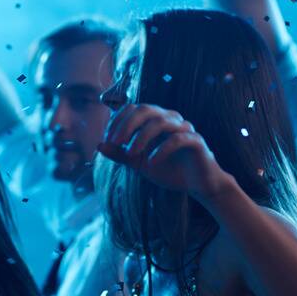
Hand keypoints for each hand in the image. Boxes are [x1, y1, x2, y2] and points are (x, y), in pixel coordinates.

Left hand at [98, 103, 230, 199]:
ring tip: (131, 154)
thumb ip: (120, 155)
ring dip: (141, 137)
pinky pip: (178, 139)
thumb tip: (98, 145)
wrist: (198, 186)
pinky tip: (151, 162)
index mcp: (156, 120)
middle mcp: (170, 119)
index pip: (133, 108)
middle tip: (115, 142)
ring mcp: (184, 129)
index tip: (108, 140)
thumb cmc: (168, 170)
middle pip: (146, 109)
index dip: (118, 121)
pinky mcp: (196, 142)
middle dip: (127, 124)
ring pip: (160, 122)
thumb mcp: (139, 164)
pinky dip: (161, 149)